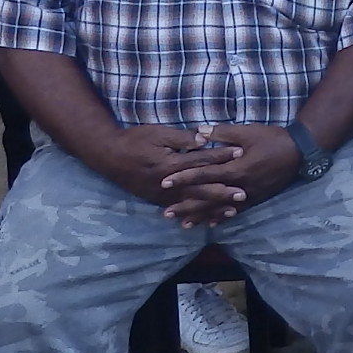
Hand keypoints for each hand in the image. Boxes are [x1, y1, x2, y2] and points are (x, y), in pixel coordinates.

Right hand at [79, 123, 244, 214]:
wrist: (109, 156)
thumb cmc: (135, 140)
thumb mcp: (158, 133)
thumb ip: (182, 138)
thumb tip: (204, 140)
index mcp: (170, 163)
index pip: (201, 160)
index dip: (221, 156)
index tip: (240, 154)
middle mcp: (167, 183)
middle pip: (200, 188)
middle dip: (223, 191)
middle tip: (243, 194)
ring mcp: (162, 195)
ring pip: (192, 203)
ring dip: (213, 208)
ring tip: (233, 211)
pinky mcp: (157, 200)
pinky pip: (180, 209)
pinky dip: (195, 215)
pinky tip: (208, 220)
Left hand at [156, 125, 301, 224]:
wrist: (300, 151)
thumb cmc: (273, 139)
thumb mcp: (248, 132)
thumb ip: (222, 133)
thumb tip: (198, 132)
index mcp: (236, 168)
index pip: (204, 175)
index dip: (183, 179)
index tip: (165, 183)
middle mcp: (240, 186)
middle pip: (208, 198)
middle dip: (186, 205)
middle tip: (166, 213)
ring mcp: (249, 195)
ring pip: (220, 209)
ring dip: (200, 217)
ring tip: (182, 224)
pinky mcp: (256, 199)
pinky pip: (235, 212)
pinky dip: (221, 218)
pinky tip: (210, 224)